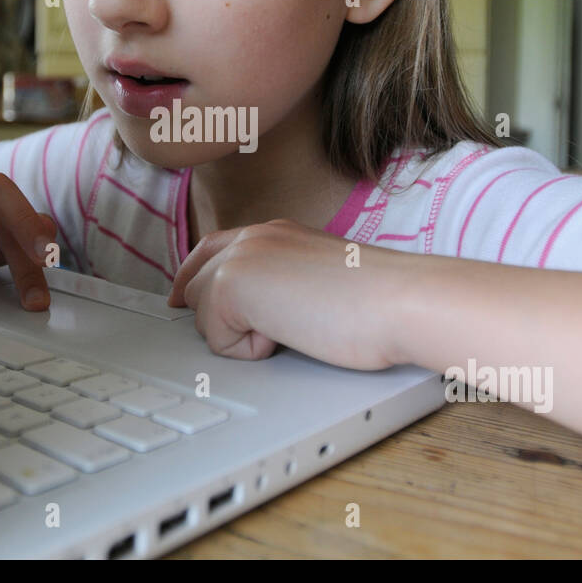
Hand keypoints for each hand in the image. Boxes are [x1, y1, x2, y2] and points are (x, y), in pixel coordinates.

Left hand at [167, 219, 402, 368]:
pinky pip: (216, 338)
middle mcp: (253, 236)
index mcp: (275, 232)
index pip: (211, 249)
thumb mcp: (320, 281)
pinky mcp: (231, 284)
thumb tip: (256, 309)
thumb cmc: (380, 302)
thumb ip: (283, 281)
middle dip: (217, 318)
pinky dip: (250, 350)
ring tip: (296, 327)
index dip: (192, 278)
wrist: (399, 300)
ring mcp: (239, 256)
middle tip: (261, 336)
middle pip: (194, 282)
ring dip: (240, 334)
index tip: (181, 299)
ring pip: (200, 312)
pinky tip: (291, 334)